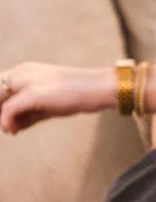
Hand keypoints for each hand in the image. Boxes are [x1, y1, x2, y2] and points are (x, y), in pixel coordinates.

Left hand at [0, 63, 114, 134]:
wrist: (100, 88)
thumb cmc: (78, 95)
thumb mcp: (48, 104)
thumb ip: (27, 113)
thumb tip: (10, 127)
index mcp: (25, 70)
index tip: (4, 120)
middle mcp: (22, 72)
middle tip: (5, 126)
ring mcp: (27, 81)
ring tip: (10, 129)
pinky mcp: (33, 93)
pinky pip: (8, 110)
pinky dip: (6, 122)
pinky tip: (13, 131)